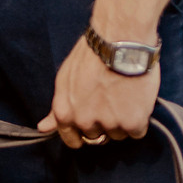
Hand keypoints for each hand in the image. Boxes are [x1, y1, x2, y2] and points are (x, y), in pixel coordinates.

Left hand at [42, 36, 158, 148]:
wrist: (119, 42)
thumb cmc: (91, 56)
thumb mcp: (65, 80)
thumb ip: (56, 109)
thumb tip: (43, 129)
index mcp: (64, 112)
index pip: (71, 140)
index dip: (82, 134)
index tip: (91, 126)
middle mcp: (84, 121)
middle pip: (97, 136)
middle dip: (103, 122)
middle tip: (109, 99)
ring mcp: (109, 124)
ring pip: (118, 134)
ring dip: (122, 121)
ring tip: (123, 95)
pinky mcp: (132, 123)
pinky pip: (137, 131)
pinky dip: (139, 118)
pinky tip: (136, 99)